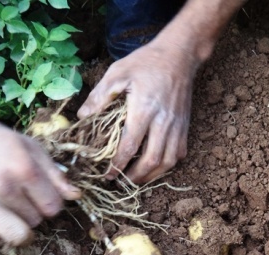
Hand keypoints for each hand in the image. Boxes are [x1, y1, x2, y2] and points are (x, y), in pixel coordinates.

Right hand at [0, 110, 80, 254]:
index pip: (54, 207)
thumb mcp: (28, 146)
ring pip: (15, 234)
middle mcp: (1, 187)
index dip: (50, 203)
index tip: (39, 196)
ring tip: (7, 215)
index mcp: (23, 169)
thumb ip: (54, 173)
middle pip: (36, 221)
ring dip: (14, 227)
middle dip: (33, 213)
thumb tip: (76, 196)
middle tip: (20, 201)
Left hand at [77, 37, 197, 183]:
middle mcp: (163, 122)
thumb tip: (82, 118)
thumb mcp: (117, 73)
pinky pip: (179, 153)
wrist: (179, 56)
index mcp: (144, 110)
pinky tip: (156, 165)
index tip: (107, 175)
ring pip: (169, 161)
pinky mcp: (185, 127)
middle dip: (136, 177)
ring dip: (153, 175)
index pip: (130, 146)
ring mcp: (177, 126)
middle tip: (122, 182)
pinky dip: (168, 164)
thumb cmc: (146, 62)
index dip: (118, 165)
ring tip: (139, 179)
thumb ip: (99, 96)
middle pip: (152, 160)